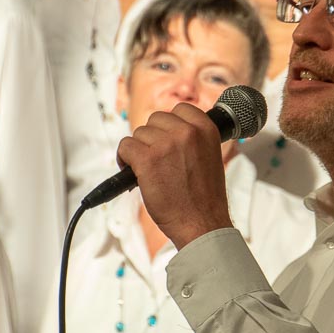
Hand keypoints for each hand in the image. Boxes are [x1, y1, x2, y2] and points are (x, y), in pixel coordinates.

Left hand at [115, 103, 233, 248]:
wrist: (202, 223)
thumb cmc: (204, 197)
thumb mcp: (210, 156)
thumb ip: (193, 138)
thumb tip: (167, 129)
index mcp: (206, 129)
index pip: (180, 109)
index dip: (170, 125)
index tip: (167, 139)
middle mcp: (187, 132)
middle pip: (156, 119)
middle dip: (153, 138)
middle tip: (157, 159)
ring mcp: (166, 144)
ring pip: (139, 133)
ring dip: (139, 150)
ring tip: (147, 170)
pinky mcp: (147, 160)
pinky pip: (125, 146)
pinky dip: (124, 159)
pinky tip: (132, 172)